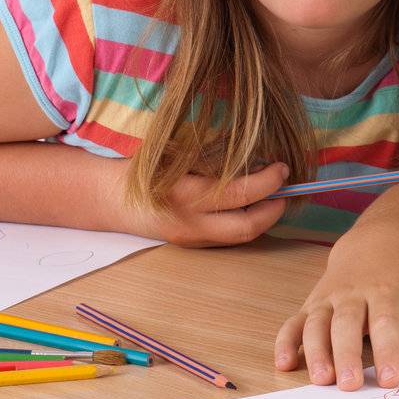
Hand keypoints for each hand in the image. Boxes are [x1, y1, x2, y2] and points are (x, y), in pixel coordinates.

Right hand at [110, 162, 291, 246]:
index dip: (268, 182)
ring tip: (274, 196)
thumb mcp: (177, 154)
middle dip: (275, 209)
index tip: (282, 167)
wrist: (111, 198)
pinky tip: (252, 205)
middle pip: (247, 227)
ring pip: (240, 236)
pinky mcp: (191, 245)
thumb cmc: (145, 167)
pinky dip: (245, 222)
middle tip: (287, 189)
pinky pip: (227, 237)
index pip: (240, 193)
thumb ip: (213, 158)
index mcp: (186, 194)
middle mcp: (191, 223)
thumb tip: (256, 157)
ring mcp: (191, 239)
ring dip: (263, 217)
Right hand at [274, 227, 398, 389]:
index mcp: (386, 292)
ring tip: (321, 380)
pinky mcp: (310, 304)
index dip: (387, 352)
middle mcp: (354, 294)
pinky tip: (285, 364)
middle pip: (347, 324)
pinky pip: (293, 322)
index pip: (386, 323)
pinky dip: (285, 342)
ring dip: (316, 351)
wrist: (374, 242)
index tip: (391, 380)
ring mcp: (329, 298)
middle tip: (349, 385)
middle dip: (347, 355)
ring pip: (317, 323)